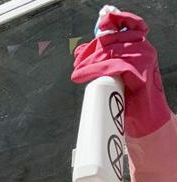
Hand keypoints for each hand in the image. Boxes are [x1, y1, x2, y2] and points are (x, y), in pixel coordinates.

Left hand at [72, 10, 169, 139]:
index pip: (127, 23)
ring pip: (108, 52)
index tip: (98, 27)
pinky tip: (81, 76)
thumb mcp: (116, 72)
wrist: (145, 118)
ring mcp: (143, 58)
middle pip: (111, 39)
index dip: (112, 22)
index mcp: (139, 44)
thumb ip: (103, 59)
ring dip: (88, 63)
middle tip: (77, 64)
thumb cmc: (130, 96)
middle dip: (90, 51)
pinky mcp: (139, 71)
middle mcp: (143, 48)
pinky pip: (110, 66)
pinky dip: (92, 70)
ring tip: (77, 73)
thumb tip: (79, 51)